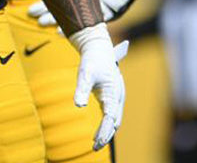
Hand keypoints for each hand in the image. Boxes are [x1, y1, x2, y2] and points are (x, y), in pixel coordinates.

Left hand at [70, 25, 129, 150]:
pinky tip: (98, 133)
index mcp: (114, 92)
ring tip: (95, 144)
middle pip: (114, 122)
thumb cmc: (91, 61)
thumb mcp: (84, 73)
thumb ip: (81, 89)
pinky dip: (106, 125)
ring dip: (107, 132)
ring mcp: (117, 97)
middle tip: (95, 148)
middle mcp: (119, 96)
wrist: (99, 48)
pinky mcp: (113, 96)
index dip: (104, 131)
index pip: (110, 118)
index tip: (96, 142)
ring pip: (115, 120)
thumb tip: (78, 105)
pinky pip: (112, 115)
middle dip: (106, 135)